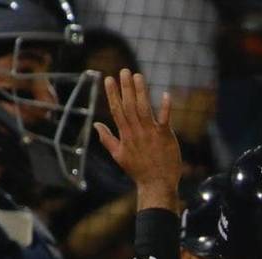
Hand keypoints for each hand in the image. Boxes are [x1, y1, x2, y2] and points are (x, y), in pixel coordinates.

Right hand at [94, 69, 180, 208]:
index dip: (112, 94)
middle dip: (126, 87)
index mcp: (125, 134)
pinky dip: (165, 106)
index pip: (116, 110)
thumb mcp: (118, 155)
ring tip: (138, 75)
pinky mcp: (165, 136)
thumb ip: (107, 139)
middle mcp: (136, 131)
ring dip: (141, 91)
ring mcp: (151, 133)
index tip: (108, 79)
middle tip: (124, 71)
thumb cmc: (138, 170)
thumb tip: (96, 125)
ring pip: (144, 108)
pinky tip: (165, 94)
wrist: (156, 184)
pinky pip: (164, 118)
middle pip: (129, 105)